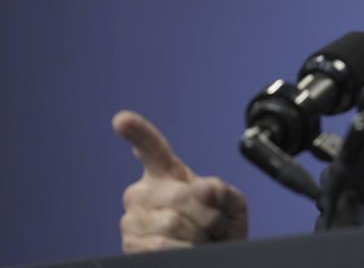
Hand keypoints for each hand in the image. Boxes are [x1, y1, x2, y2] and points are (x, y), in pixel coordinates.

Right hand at [113, 110, 247, 252]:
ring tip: (200, 239)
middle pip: (179, 195)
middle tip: (213, 225)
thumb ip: (221, 190)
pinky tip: (188, 251)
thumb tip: (202, 187)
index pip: (151, 148)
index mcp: (166, 173)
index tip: (122, 119)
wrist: (217, 258)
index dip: (137, 132)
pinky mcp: (129, 247)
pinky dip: (185, 250)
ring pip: (171, 223)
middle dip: (206, 214)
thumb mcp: (231, 205)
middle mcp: (142, 193)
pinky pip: (162, 246)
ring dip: (197, 235)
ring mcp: (132, 220)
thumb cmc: (220, 231)